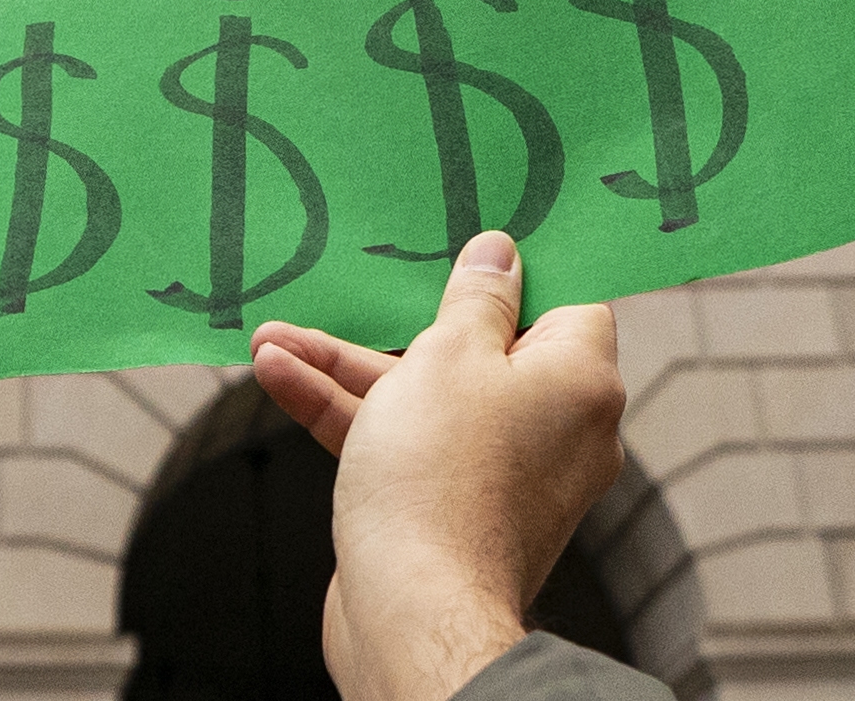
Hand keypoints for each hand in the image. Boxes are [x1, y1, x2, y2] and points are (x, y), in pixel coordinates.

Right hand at [250, 232, 624, 700]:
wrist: (412, 611)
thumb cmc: (442, 477)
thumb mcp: (449, 355)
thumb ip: (474, 300)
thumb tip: (500, 256)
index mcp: (580, 382)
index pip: (566, 302)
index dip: (517, 272)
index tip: (472, 243)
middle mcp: (555, 428)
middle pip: (481, 348)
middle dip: (397, 321)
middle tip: (361, 286)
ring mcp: (503, 473)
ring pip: (427, 396)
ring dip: (347, 366)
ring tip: (274, 339)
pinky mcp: (453, 508)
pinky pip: (407, 442)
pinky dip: (350, 413)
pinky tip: (281, 379)